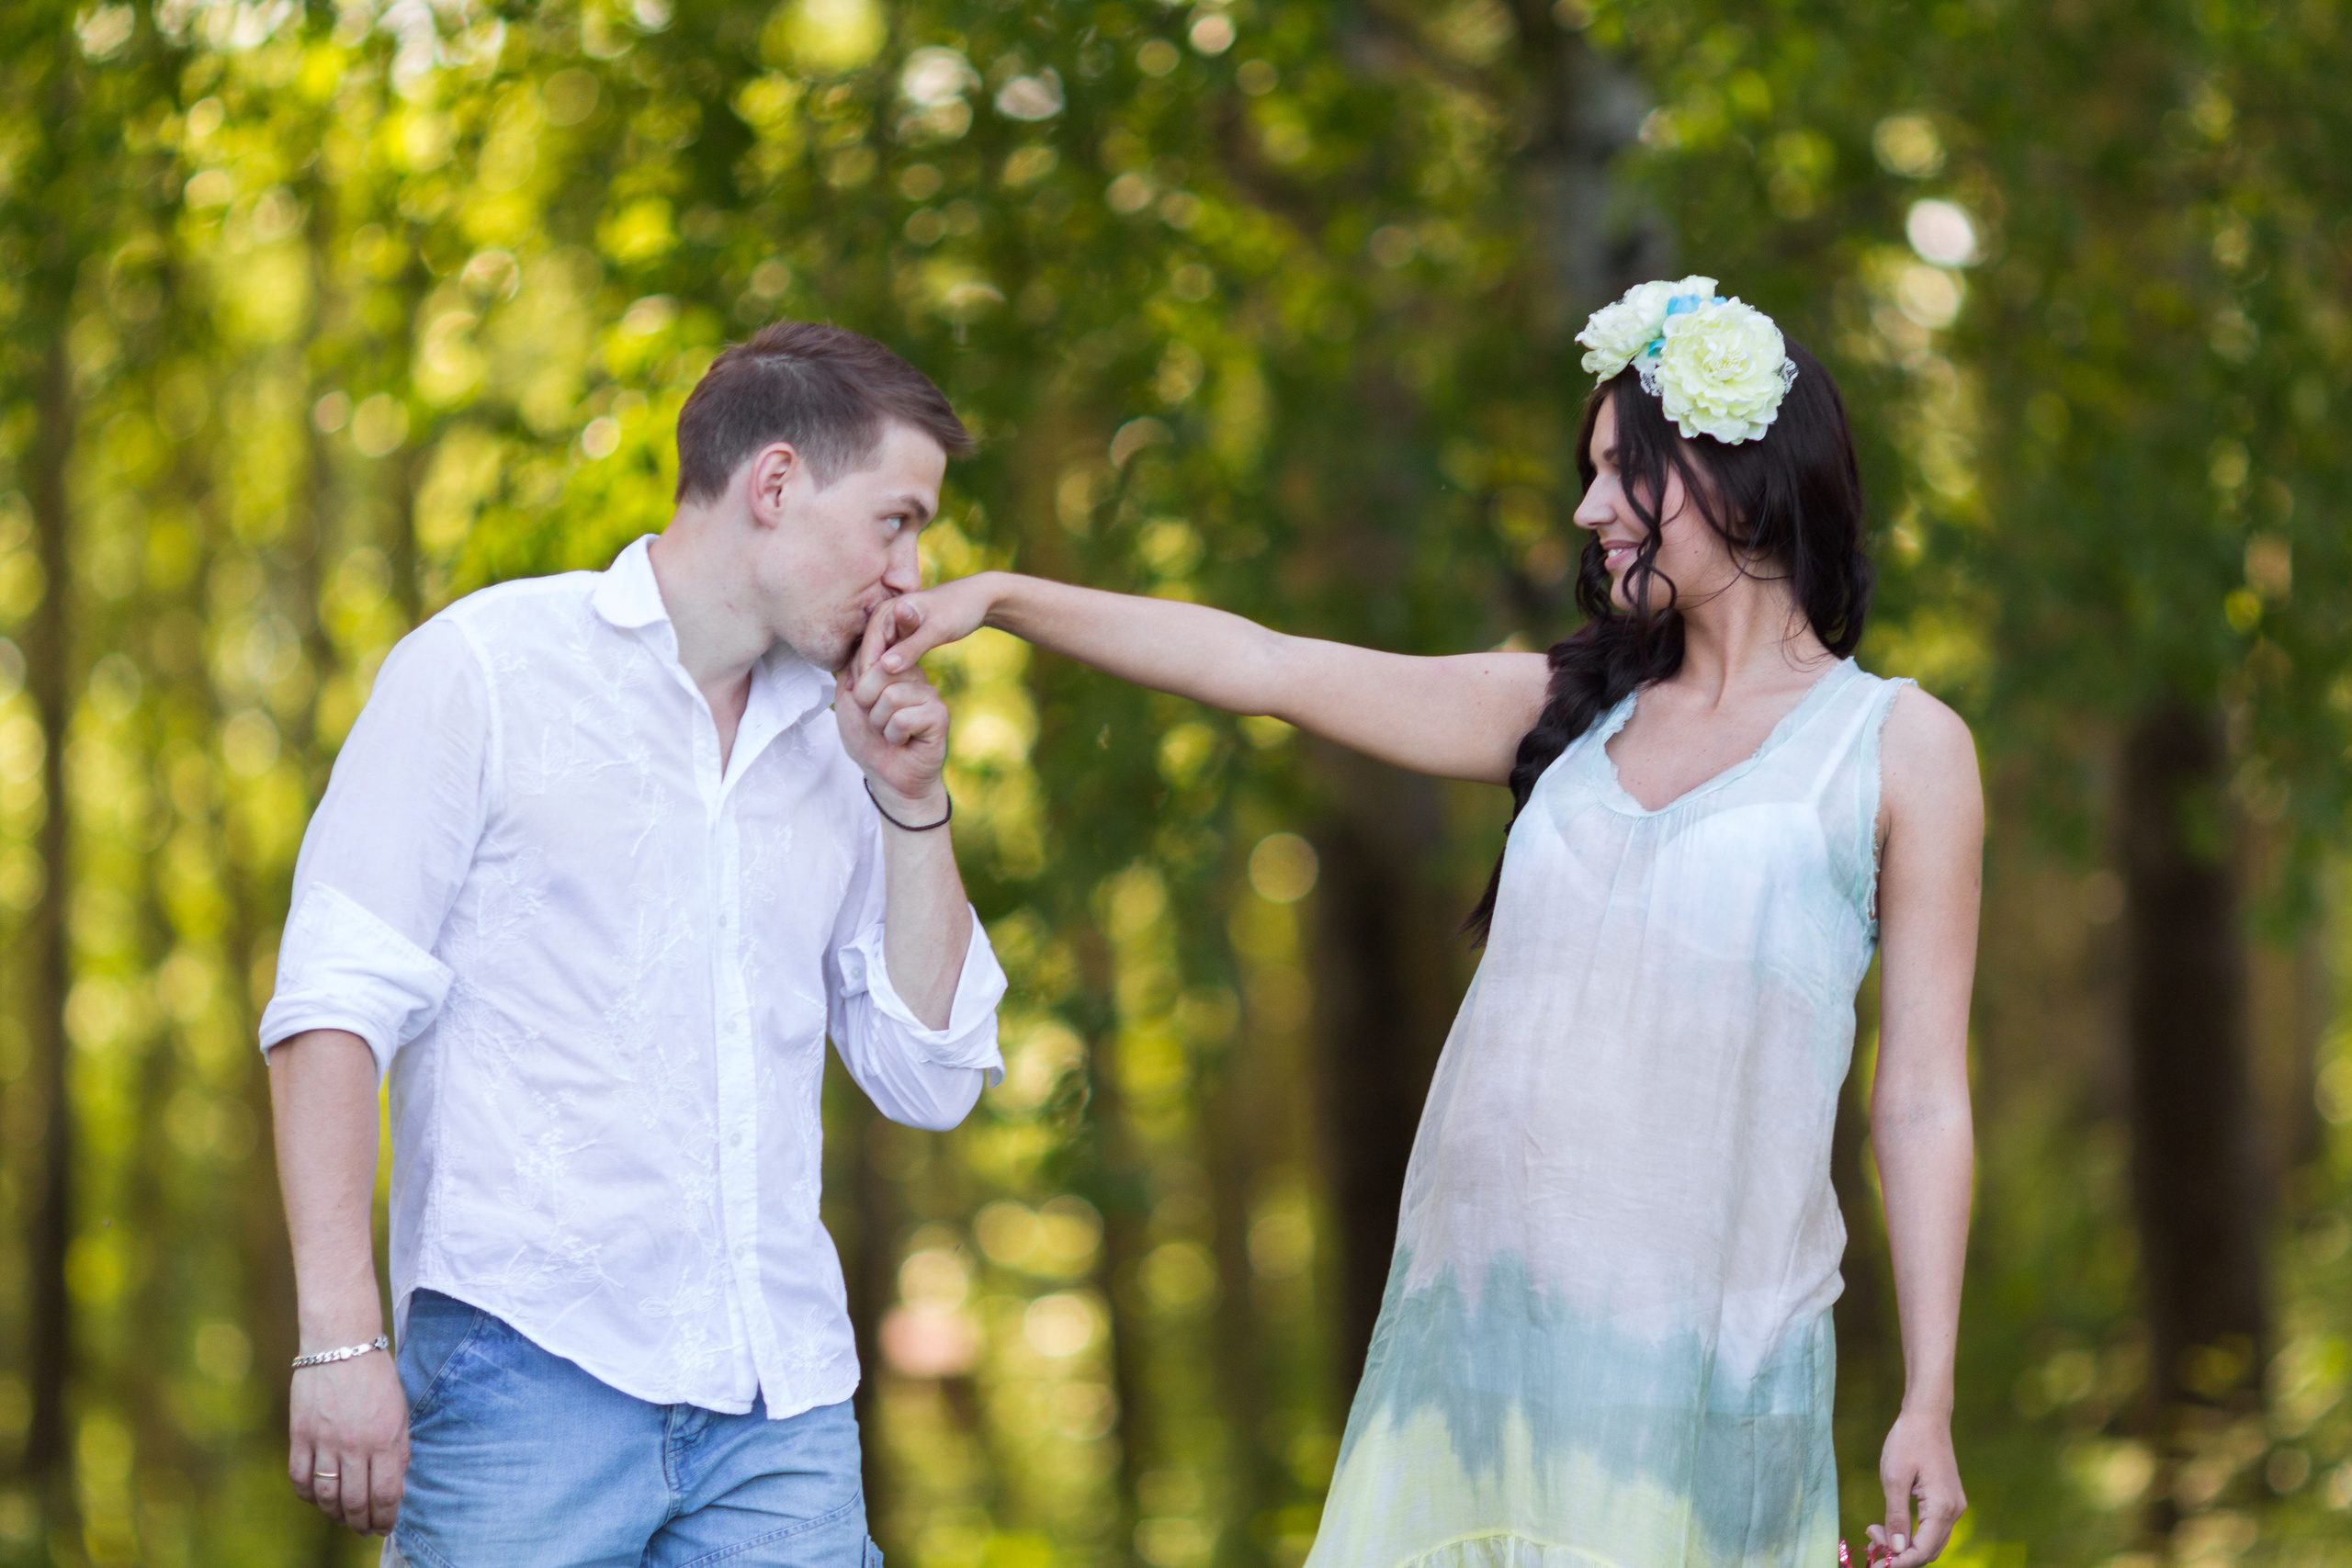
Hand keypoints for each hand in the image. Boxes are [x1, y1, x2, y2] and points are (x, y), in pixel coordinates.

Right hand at [289, 1349, 408, 1535]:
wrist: (341, 1345)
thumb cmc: (377, 1378)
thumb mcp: (400, 1412)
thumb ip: (398, 1450)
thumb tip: (394, 1487)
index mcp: (386, 1439)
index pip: (386, 1495)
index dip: (386, 1518)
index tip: (386, 1526)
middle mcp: (355, 1445)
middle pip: (355, 1502)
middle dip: (361, 1523)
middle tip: (364, 1529)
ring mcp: (325, 1441)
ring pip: (326, 1496)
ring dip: (335, 1514)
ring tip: (343, 1518)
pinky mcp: (300, 1435)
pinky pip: (300, 1478)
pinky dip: (308, 1495)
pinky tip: (317, 1498)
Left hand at [835, 642, 951, 816]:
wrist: (887, 776)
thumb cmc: (868, 739)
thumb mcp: (847, 700)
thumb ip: (853, 669)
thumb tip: (869, 643)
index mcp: (893, 666)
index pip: (877, 642)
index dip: (862, 665)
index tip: (861, 693)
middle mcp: (914, 674)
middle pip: (880, 668)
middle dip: (865, 702)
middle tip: (875, 719)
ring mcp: (929, 693)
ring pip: (891, 696)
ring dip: (879, 722)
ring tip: (889, 731)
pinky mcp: (938, 714)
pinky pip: (903, 718)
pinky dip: (893, 735)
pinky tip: (902, 740)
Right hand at [847, 573, 1000, 709]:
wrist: (976, 597)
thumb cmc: (959, 610)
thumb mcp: (937, 629)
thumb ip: (912, 647)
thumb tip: (885, 667)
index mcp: (885, 613)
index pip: (867, 652)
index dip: (867, 679)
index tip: (871, 705)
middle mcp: (881, 618)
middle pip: (865, 656)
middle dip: (867, 682)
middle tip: (872, 713)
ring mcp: (889, 627)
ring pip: (873, 659)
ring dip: (875, 681)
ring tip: (876, 710)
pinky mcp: (898, 635)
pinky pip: (885, 658)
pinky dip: (885, 675)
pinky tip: (888, 696)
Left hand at [1869, 1405, 1965, 1564]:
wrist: (1926, 1416)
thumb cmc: (1908, 1441)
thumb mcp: (1894, 1479)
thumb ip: (1896, 1517)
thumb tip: (1897, 1549)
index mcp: (1943, 1508)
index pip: (1922, 1551)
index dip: (1898, 1562)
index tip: (1875, 1562)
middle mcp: (1954, 1512)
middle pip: (1928, 1551)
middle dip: (1900, 1554)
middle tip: (1870, 1541)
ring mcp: (1953, 1507)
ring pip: (1931, 1542)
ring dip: (1905, 1546)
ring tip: (1875, 1533)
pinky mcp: (1947, 1501)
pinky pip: (1932, 1529)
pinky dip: (1912, 1534)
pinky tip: (1889, 1525)